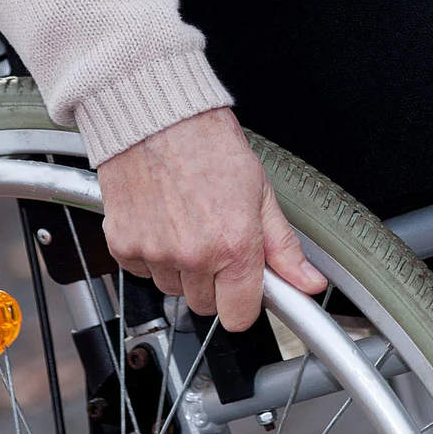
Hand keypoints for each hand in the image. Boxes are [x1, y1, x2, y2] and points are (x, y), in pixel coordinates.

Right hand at [97, 108, 328, 330]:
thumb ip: (284, 247)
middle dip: (213, 282)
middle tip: (213, 241)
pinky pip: (141, 271)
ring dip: (180, 268)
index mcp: (234, 245)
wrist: (157, 117)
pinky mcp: (124, 244)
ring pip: (172, 289)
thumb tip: (308, 282)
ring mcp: (155, 251)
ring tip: (185, 224)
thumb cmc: (208, 146)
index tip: (243, 288)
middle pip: (205, 305)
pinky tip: (160, 221)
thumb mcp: (260, 193)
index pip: (240, 316)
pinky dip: (151, 254)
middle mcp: (194, 254)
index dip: (244, 303)